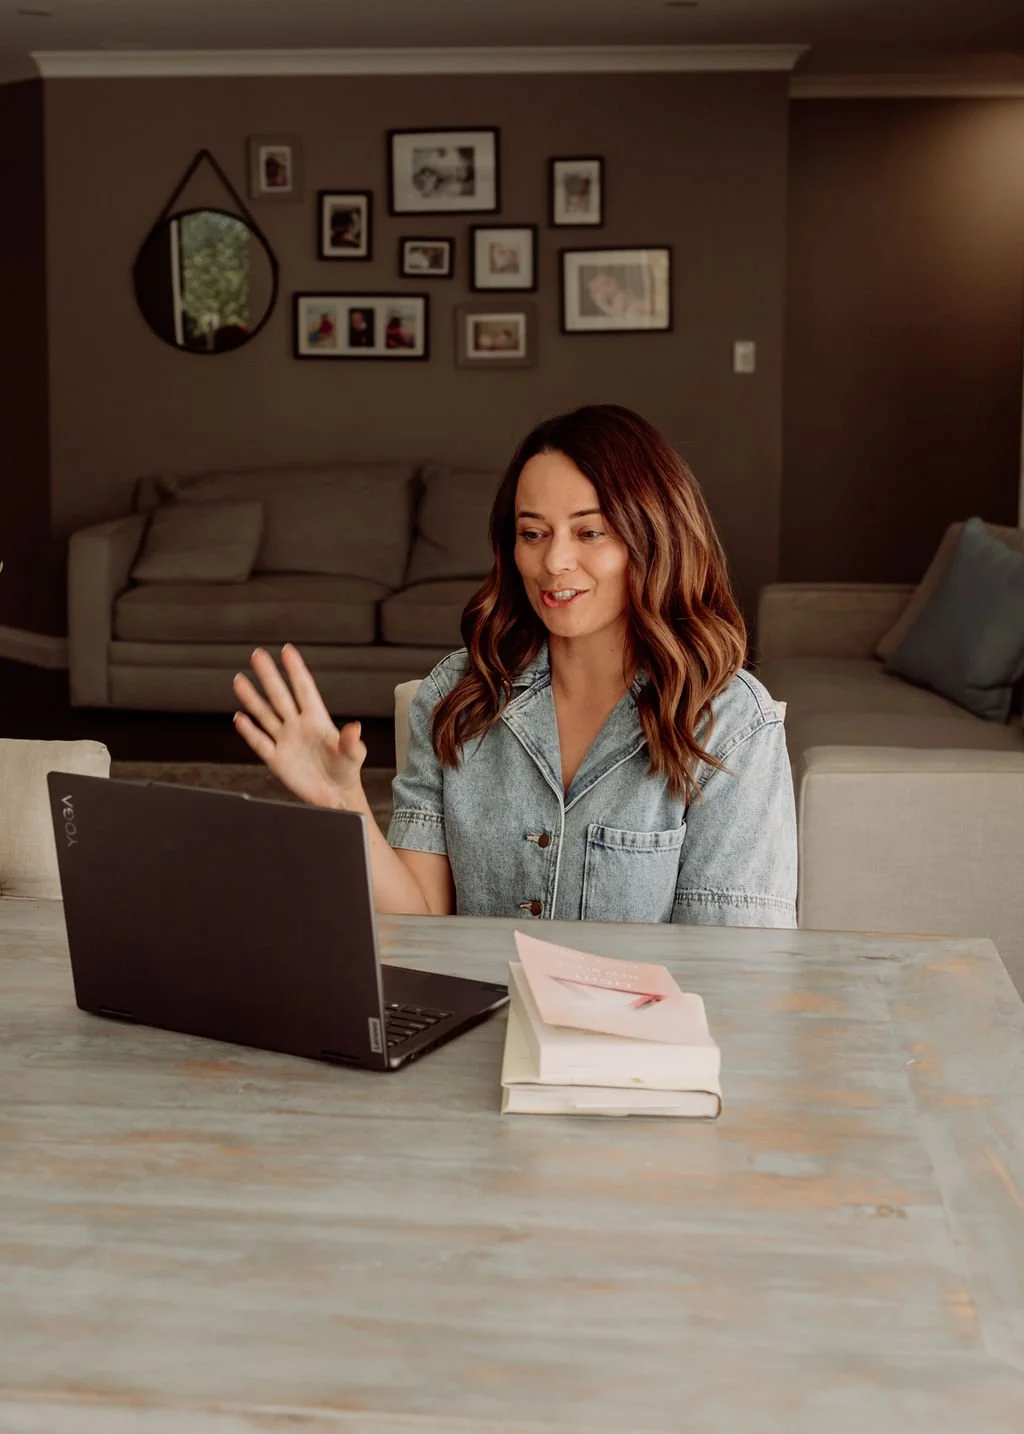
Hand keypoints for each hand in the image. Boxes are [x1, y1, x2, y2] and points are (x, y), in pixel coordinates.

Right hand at [232, 645, 365, 808]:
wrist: (335, 796)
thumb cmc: (347, 771)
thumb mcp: (354, 756)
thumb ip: (352, 742)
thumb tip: (355, 728)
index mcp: (317, 720)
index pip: (304, 689)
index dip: (295, 670)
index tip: (287, 651)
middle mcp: (298, 726)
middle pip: (280, 696)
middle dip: (269, 675)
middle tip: (258, 655)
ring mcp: (285, 740)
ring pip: (265, 715)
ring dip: (252, 699)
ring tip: (240, 681)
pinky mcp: (276, 759)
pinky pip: (260, 742)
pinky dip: (249, 731)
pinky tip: (239, 718)